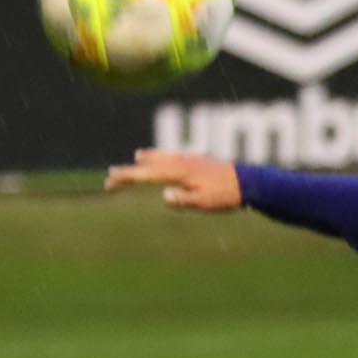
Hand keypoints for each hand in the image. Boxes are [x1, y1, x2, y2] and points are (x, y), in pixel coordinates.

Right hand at [105, 148, 241, 211]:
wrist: (247, 181)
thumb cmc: (225, 195)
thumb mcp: (204, 203)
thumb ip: (183, 200)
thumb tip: (164, 195)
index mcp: (178, 172)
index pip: (145, 174)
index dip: (126, 177)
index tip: (110, 181)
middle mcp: (181, 162)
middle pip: (149, 165)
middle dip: (129, 171)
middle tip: (111, 178)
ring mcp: (189, 159)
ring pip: (162, 156)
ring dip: (148, 158)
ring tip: (137, 157)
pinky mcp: (198, 160)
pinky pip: (174, 155)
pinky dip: (163, 155)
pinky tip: (167, 157)